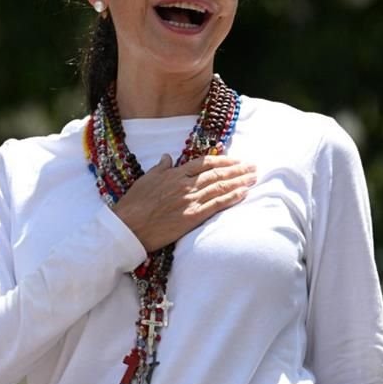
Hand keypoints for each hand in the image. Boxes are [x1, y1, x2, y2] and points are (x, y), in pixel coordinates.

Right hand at [112, 153, 255, 251]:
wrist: (129, 226)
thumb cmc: (134, 204)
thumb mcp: (145, 179)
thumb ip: (160, 168)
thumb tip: (167, 157)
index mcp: (174, 174)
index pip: (204, 163)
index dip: (223, 160)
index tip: (236, 160)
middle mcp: (185, 184)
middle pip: (217, 174)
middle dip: (237, 169)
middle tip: (253, 166)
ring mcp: (190, 200)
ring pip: (220, 187)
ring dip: (239, 181)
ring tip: (254, 177)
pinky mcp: (192, 217)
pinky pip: (217, 205)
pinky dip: (232, 197)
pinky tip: (244, 193)